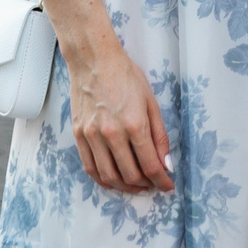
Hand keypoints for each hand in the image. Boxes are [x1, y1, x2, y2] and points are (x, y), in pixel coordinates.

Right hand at [67, 39, 172, 194]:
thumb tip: (166, 164)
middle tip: (154, 184)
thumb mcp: (151, 102)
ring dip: (125, 188)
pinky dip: (103, 180)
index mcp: (134, 124)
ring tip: (136, 186)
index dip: (162, 181)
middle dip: (146, 185)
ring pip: (109, 177)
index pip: (151, 165)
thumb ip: (159, 136)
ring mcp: (92, 135)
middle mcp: (112, 133)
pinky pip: (90, 168)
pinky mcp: (79, 135)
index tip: (168, 186)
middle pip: (130, 175)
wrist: (94, 60)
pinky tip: (114, 180)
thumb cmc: (125, 76)